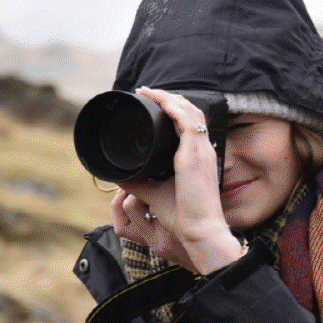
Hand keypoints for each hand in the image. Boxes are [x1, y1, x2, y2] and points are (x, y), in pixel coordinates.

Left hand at [112, 87, 242, 273]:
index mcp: (199, 160)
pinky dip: (171, 106)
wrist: (199, 231)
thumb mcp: (155, 195)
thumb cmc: (184, 218)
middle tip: (148, 93)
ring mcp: (201, 151)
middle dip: (170, 99)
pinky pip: (185, 120)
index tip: (154, 105)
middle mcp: (203, 152)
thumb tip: (119, 174)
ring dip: (169, 98)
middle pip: (192, 113)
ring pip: (190, 111)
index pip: (192, 127)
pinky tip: (156, 98)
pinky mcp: (195, 154)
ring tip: (149, 91)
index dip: (175, 111)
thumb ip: (138, 183)